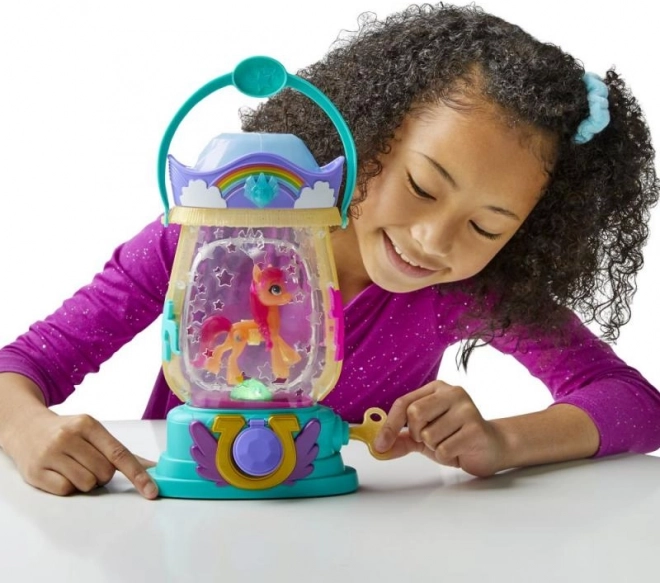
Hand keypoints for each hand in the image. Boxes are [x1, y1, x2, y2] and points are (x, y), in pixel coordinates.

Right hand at [6, 409, 158, 498]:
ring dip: (86, 482)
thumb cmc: (67, 433)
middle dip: (102, 474)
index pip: (119, 453)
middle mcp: (69, 436)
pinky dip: (68, 487)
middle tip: (88, 463)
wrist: (27, 428)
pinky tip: (60, 473)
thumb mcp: (93, 432)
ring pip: (86, 483)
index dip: (137, 474)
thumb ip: (120, 451)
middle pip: (104, 472)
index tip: (151, 490)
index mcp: (88, 425)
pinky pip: (66, 490)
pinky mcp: (36, 472)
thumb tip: (152, 466)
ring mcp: (51, 453)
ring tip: (73, 467)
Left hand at [373, 381, 507, 476]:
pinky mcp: (475, 428)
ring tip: (449, 443)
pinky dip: (445, 456)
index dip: (389, 424)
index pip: (404, 402)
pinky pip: (443, 449)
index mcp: (436, 389)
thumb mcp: (424, 436)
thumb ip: (401, 439)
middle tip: (430, 439)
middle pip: (415, 414)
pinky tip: (458, 450)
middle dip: (417, 434)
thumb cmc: (455, 437)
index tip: (380, 444)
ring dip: (434, 447)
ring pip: (429, 435)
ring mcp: (466, 409)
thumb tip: (377, 448)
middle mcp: (452, 393)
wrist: (491, 446)